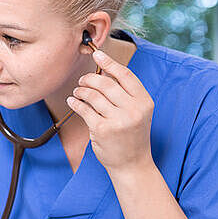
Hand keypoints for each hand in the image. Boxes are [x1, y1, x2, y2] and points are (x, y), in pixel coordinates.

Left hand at [67, 49, 154, 173]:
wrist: (133, 164)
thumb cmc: (132, 135)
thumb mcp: (138, 112)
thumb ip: (126, 94)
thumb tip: (104, 70)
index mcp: (144, 101)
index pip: (125, 75)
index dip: (110, 62)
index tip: (97, 54)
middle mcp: (133, 109)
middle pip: (106, 83)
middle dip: (89, 79)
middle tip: (82, 81)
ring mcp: (118, 120)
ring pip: (93, 95)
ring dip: (81, 91)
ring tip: (77, 92)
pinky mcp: (102, 129)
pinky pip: (84, 109)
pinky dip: (76, 103)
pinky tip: (72, 101)